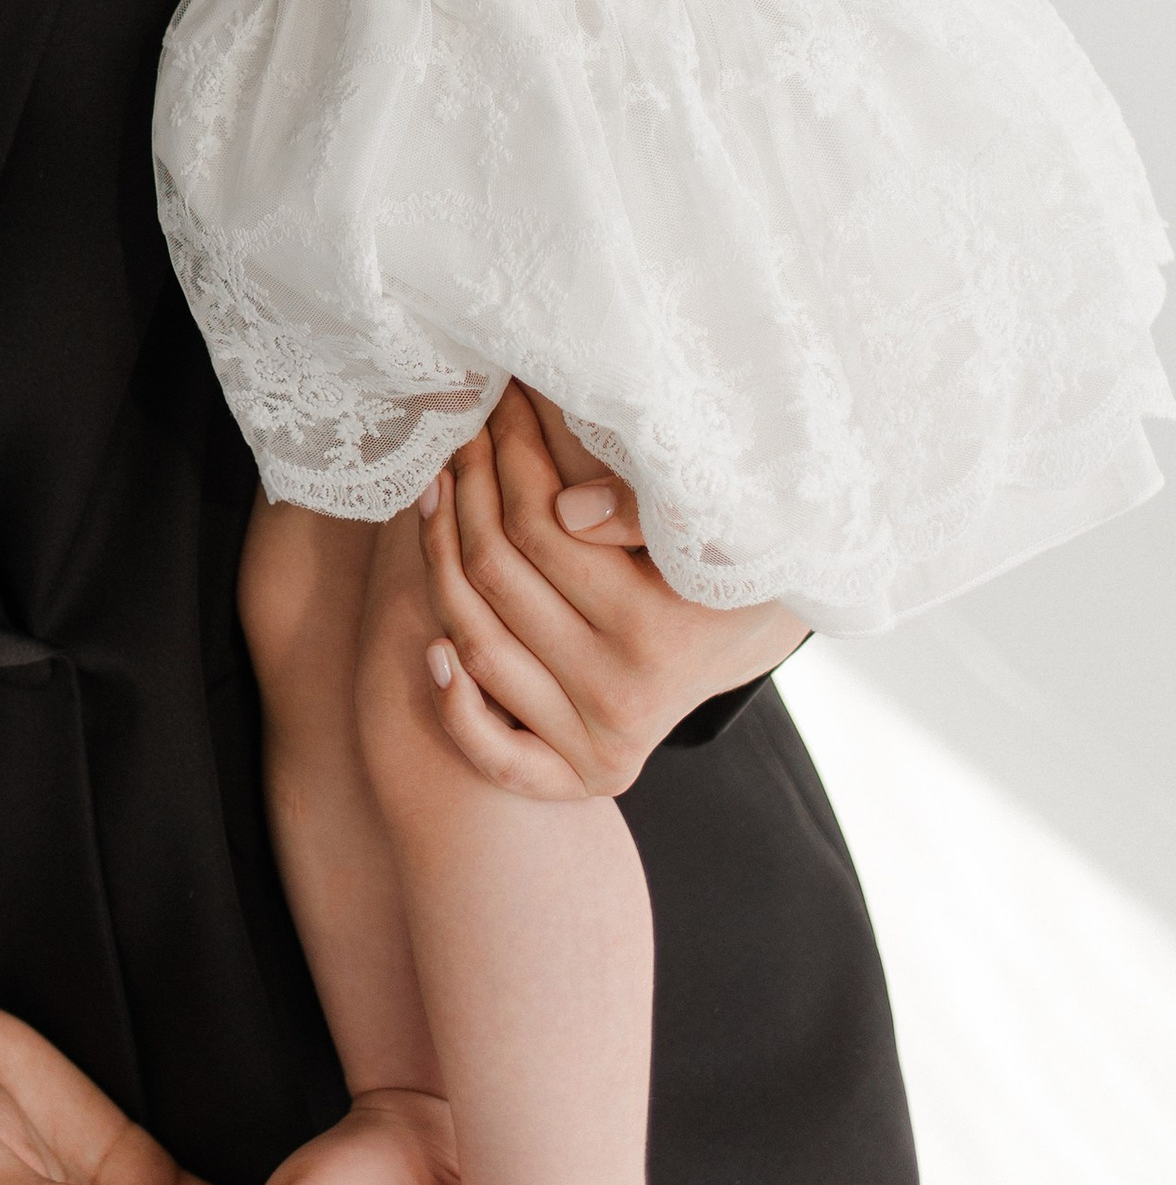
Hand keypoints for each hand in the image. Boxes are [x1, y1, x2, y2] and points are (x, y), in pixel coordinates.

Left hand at [418, 384, 805, 799]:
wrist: (752, 634)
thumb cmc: (732, 559)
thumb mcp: (716, 523)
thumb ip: (649, 512)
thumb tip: (570, 513)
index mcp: (658, 629)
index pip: (540, 527)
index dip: (508, 456)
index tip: (498, 407)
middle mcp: (624, 696)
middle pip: (495, 578)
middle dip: (468, 490)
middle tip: (460, 436)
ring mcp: (599, 742)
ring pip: (476, 642)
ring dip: (438, 561)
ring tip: (435, 494)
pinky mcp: (582, 777)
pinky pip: (497, 755)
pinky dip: (453, 706)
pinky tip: (432, 645)